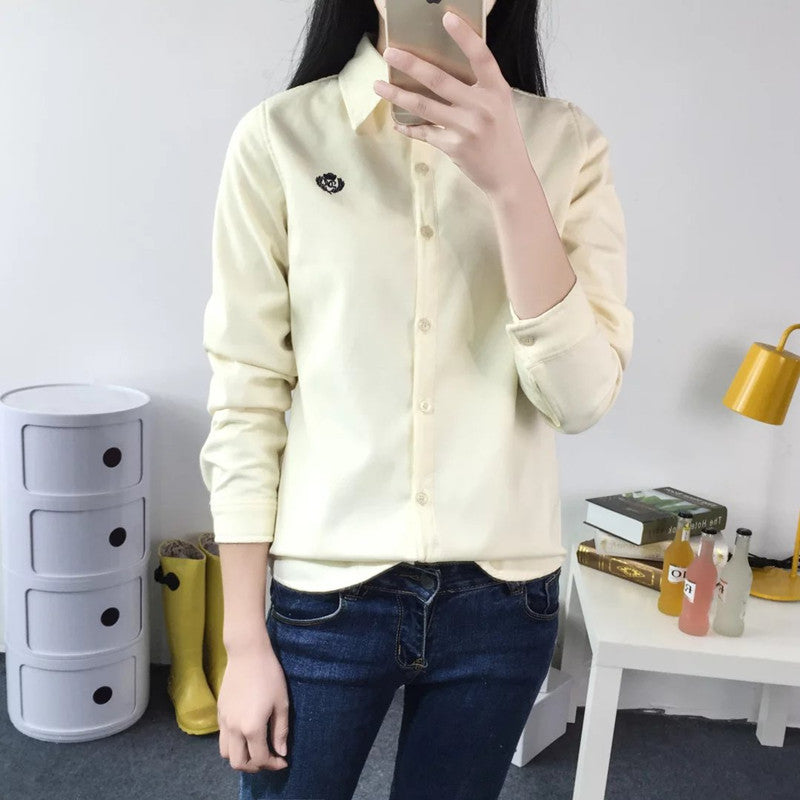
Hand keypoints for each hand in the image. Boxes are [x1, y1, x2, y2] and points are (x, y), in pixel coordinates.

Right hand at [217, 641, 289, 772]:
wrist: (247, 653)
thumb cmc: (269, 675)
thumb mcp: (282, 703)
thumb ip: (281, 731)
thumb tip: (281, 752)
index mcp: (252, 727)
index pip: (259, 759)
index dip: (273, 764)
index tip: (283, 760)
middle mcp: (234, 729)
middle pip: (238, 763)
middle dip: (254, 766)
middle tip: (268, 758)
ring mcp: (223, 721)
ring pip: (226, 754)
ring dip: (240, 757)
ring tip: (255, 748)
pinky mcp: (219, 712)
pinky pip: (222, 738)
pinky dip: (233, 744)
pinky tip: (246, 733)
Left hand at [373, 10, 531, 198]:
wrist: (509, 176)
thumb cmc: (503, 137)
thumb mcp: (500, 105)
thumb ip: (481, 87)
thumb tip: (447, 67)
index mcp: (497, 90)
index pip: (481, 56)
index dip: (464, 36)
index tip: (446, 17)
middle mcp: (482, 107)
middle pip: (439, 79)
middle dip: (410, 64)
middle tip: (389, 53)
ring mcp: (467, 128)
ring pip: (424, 106)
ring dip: (398, 94)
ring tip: (378, 85)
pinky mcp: (454, 147)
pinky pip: (425, 132)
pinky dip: (408, 127)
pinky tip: (396, 121)